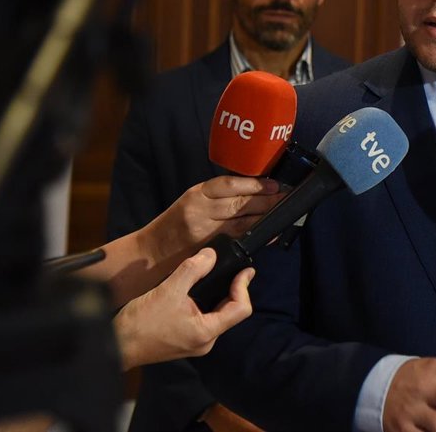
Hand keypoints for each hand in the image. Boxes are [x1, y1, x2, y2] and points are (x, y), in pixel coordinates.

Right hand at [115, 248, 253, 369]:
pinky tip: (198, 289)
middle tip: (232, 268)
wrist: (114, 345)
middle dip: (233, 289)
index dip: (245, 287)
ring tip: (216, 274)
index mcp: (206, 332)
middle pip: (231, 311)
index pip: (241, 309)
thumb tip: (211, 254)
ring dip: (219, 295)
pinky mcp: (184, 340)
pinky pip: (204, 319)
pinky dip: (206, 302)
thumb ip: (193, 270)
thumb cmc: (140, 323)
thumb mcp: (168, 290)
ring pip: (217, 315)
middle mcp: (205, 341)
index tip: (245, 270)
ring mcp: (195, 343)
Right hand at [140, 175, 282, 267]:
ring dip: (264, 218)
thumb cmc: (174, 224)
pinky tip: (268, 234)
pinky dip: (255, 236)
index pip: (229, 184)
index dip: (254, 184)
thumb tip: (252, 190)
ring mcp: (204, 232)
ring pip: (241, 222)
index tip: (274, 184)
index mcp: (196, 194)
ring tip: (282, 213)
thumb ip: (216, 197)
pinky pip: (237, 240)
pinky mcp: (208, 250)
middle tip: (285, 197)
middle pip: (239, 203)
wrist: (150, 252)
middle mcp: (200, 211)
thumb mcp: (191, 202)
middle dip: (266, 200)